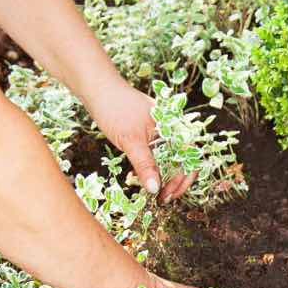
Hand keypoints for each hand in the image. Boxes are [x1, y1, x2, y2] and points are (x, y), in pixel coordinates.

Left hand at [88, 80, 196, 203]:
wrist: (97, 88)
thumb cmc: (116, 110)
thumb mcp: (131, 142)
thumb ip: (145, 166)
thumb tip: (155, 189)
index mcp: (175, 129)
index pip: (189, 160)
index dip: (182, 181)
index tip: (168, 196)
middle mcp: (171, 131)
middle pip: (181, 162)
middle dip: (172, 182)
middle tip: (160, 199)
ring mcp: (160, 132)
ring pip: (167, 160)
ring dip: (160, 177)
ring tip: (149, 191)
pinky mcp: (147, 134)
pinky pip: (154, 155)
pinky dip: (149, 167)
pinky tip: (137, 177)